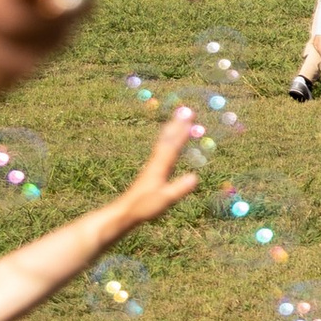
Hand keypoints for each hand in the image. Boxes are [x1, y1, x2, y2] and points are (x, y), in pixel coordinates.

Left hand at [117, 112, 207, 226]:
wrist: (125, 210)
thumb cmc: (144, 206)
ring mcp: (153, 164)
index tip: (191, 120)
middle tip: (188, 110)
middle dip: (178, 124)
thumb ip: (179, 188)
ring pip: (164, 141)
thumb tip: (195, 177)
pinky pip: (162, 148)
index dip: (182, 133)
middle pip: (168, 138)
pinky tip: (169, 139)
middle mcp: (156, 161)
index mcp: (159, 167)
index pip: (173, 146)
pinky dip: (168, 139)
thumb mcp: (164, 199)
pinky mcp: (151, 168)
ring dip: (173, 128)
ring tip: (179, 117)